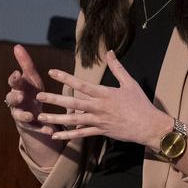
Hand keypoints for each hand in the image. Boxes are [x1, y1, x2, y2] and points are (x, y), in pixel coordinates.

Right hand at [6, 45, 59, 138]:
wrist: (32, 115)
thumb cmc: (32, 92)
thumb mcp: (31, 78)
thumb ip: (25, 63)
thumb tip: (17, 46)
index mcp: (19, 89)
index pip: (13, 83)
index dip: (14, 79)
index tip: (17, 74)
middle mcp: (17, 103)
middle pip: (11, 100)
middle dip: (14, 98)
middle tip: (20, 96)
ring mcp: (22, 115)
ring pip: (19, 116)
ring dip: (24, 115)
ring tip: (31, 115)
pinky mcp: (31, 127)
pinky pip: (36, 129)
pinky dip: (42, 129)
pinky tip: (51, 131)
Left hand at [36, 51, 171, 147]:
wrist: (149, 125)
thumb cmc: (141, 103)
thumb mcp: (130, 83)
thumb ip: (118, 68)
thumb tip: (110, 52)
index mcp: (106, 93)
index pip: (82, 84)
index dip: (66, 78)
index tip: (52, 72)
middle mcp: (100, 107)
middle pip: (73, 102)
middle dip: (55, 99)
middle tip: (38, 96)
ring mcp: (99, 120)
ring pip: (74, 120)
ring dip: (56, 119)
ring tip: (41, 117)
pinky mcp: (101, 131)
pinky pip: (82, 134)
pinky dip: (69, 135)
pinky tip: (56, 135)